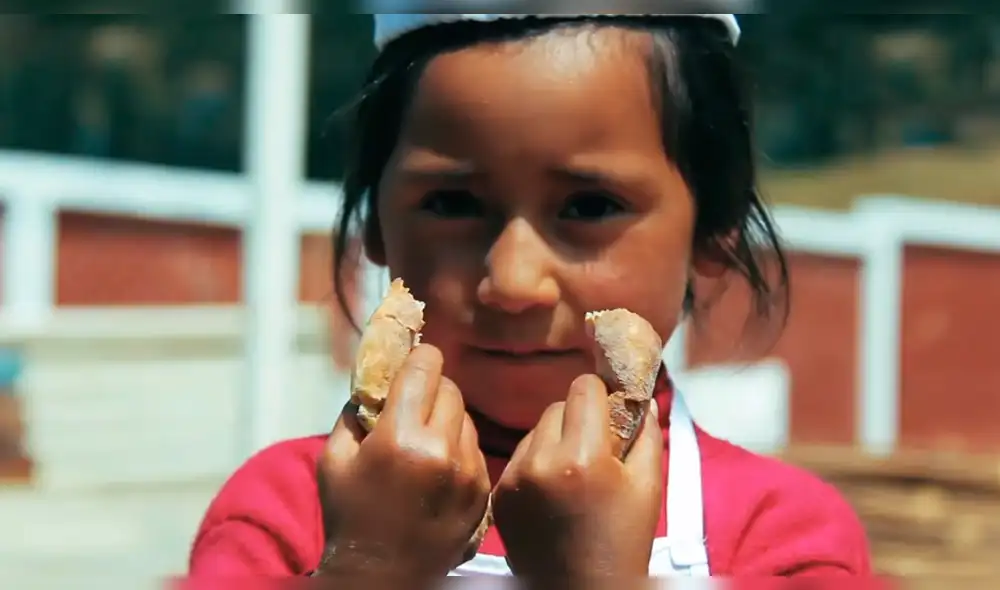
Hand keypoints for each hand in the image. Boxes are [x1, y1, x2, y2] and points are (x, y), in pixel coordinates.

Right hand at [315, 344, 490, 578]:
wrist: (383, 577)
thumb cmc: (350, 517)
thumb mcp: (333, 460)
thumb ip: (354, 412)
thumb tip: (376, 378)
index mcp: (399, 438)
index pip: (425, 367)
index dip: (418, 359)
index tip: (413, 361)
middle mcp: (441, 450)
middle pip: (450, 389)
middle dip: (431, 389)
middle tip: (414, 404)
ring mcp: (468, 472)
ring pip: (466, 417)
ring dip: (447, 418)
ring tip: (425, 439)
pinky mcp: (483, 491)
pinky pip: (475, 448)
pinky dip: (459, 447)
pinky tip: (439, 466)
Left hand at [493, 375, 662, 579]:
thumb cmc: (623, 542)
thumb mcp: (649, 486)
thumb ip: (646, 434)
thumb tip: (640, 397)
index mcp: (583, 457)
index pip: (584, 388)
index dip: (602, 397)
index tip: (611, 416)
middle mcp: (541, 461)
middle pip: (558, 406)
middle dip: (579, 420)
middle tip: (595, 450)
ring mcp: (514, 478)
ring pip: (536, 430)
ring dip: (555, 440)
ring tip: (572, 475)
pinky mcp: (499, 493)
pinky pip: (520, 456)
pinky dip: (536, 463)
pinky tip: (552, 491)